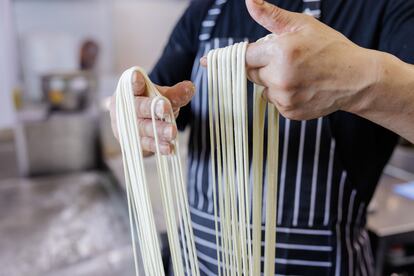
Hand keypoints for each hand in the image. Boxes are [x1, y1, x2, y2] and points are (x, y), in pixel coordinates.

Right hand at [109, 71, 194, 154]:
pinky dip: (159, 146)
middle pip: (138, 107)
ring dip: (158, 130)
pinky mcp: (133, 143)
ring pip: (144, 128)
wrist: (134, 123)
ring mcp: (127, 127)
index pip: (131, 85)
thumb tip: (190, 88)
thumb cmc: (147, 104)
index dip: (134, 81)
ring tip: (172, 132)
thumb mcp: (160, 96)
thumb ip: (174, 93)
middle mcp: (125, 108)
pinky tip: (169, 148)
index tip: (138, 77)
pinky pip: (147, 144)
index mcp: (130, 90)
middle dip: (152, 108)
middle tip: (166, 108)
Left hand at [201, 0, 378, 120]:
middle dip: (262, 65)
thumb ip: (271, 16)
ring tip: (298, 74)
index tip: (205, 60)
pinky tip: (301, 87)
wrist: (357, 79)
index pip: (243, 55)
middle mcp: (279, 77)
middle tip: (284, 59)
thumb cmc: (330, 48)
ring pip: (263, 88)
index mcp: (280, 52)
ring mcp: (284, 98)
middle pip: (251, 72)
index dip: (229, 56)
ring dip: (272, 81)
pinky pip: (274, 102)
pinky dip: (282, 95)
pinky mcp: (290, 112)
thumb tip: (248, 1)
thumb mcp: (302, 26)